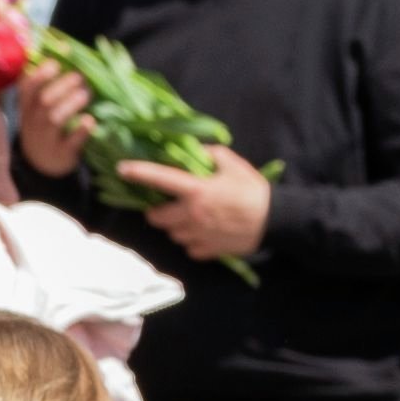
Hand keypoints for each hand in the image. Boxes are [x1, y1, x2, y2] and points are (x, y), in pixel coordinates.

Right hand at [18, 63, 92, 176]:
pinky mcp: (62, 153)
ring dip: (70, 104)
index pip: (27, 88)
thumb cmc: (45, 127)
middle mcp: (33, 121)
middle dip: (61, 86)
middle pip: (43, 101)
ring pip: (54, 119)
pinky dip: (80, 131)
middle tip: (79, 77)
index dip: (40, 75)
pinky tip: (90, 120)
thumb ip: (47, 85)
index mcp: (27, 107)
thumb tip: (63, 51)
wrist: (42, 165)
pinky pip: (70, 142)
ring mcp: (46, 138)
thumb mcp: (37, 108)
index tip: (55, 63)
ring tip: (86, 94)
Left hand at [118, 145, 272, 261]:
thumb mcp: (233, 164)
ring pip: (173, 234)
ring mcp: (200, 235)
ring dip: (175, 228)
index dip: (137, 172)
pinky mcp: (210, 250)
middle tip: (165, 206)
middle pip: (157, 218)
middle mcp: (192, 214)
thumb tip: (195, 151)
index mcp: (195, 190)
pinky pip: (190, 249)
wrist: (277, 221)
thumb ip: (210, 154)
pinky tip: (202, 235)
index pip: (158, 178)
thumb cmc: (254, 190)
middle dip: (156, 212)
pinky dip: (192, 243)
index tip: (122, 169)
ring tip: (188, 221)